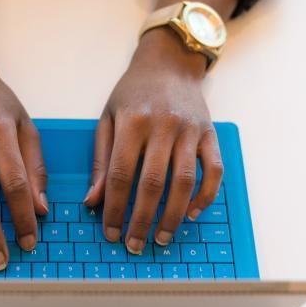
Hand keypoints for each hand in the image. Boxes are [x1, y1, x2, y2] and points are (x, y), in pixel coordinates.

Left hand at [84, 28, 223, 253]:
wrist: (169, 62)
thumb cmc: (133, 92)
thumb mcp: (108, 118)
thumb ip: (100, 160)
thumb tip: (92, 201)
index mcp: (132, 122)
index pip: (120, 174)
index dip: (114, 208)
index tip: (110, 232)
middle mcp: (163, 126)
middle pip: (152, 183)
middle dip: (142, 219)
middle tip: (135, 244)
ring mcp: (190, 130)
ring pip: (184, 182)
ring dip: (173, 215)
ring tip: (161, 237)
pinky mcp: (210, 134)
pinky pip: (213, 170)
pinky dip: (206, 195)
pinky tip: (193, 213)